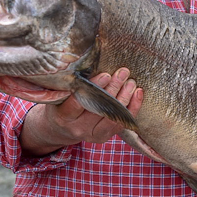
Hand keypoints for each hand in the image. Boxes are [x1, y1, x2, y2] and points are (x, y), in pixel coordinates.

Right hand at [20, 67, 142, 155]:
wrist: (59, 129)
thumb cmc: (59, 104)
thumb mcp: (58, 94)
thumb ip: (70, 84)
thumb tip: (87, 59)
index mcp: (63, 116)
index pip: (79, 102)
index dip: (94, 88)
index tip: (106, 74)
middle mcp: (77, 128)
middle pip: (98, 109)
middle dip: (113, 89)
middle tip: (123, 72)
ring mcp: (91, 135)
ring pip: (112, 117)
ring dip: (125, 98)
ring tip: (131, 81)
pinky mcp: (103, 137)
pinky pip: (121, 124)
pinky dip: (132, 108)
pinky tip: (138, 94)